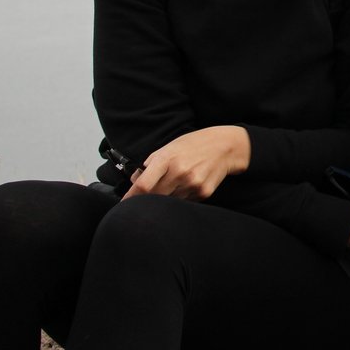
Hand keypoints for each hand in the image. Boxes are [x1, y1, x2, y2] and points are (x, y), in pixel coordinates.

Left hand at [122, 125, 250, 200]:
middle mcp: (179, 172)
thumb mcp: (170, 147)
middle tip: (144, 199)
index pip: (142, 185)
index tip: (123, 205)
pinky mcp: (203, 192)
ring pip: (168, 202)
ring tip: (171, 186)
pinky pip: (184, 203)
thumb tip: (135, 180)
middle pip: (153, 197)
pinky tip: (186, 186)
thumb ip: (151, 163)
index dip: (130, 198)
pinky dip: (180, 199)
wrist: (225, 146)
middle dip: (146, 200)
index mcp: (167, 159)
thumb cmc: (195, 144)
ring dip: (164, 199)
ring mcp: (192, 184)